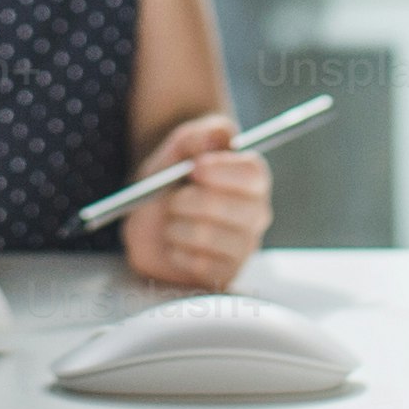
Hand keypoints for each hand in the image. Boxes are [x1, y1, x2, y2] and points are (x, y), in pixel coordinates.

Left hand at [115, 114, 268, 289]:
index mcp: (251, 177)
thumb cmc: (172, 176)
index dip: (223, 171)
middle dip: (191, 201)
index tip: (195, 169)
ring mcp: (244, 246)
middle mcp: (256, 212)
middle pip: (233, 208)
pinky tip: (176, 243)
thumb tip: (216, 135)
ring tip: (172, 220)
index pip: (253, 174)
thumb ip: (197, 136)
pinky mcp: (227, 273)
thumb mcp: (178, 148)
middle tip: (173, 199)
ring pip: (210, 236)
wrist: (152, 212)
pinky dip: (177, 251)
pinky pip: (201, 264)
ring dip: (177, 226)